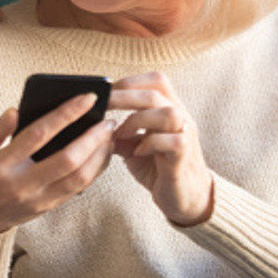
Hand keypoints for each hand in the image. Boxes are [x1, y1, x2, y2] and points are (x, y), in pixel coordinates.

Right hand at [0, 93, 115, 233]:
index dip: (65, 114)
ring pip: (78, 179)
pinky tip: (99, 157)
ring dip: (98, 156)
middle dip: (92, 138)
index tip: (85, 98)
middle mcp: (23, 185)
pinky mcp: (45, 209)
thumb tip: (15, 110)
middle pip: (68, 160)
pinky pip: (76, 190)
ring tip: (108, 137)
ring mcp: (36, 200)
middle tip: (107, 119)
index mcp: (2, 166)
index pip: (39, 134)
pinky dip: (92, 173)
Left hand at [109, 72, 213, 225]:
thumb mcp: (133, 144)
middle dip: (125, 95)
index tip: (105, 91)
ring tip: (120, 133)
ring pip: (169, 113)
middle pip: (157, 92)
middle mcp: (181, 117)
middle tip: (103, 105)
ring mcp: (186, 136)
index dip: (129, 82)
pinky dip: (150, 143)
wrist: (184, 197)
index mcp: (170, 108)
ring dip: (138, 119)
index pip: (156, 80)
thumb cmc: (157, 166)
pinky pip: (173, 141)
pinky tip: (137, 152)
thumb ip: (119, 131)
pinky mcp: (185, 157)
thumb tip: (91, 121)